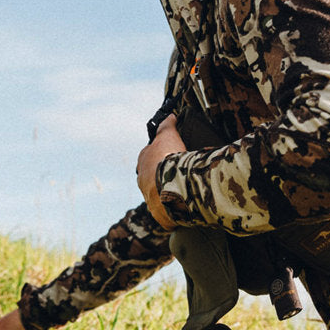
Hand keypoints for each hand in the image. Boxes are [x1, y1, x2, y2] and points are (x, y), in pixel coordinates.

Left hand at [137, 114, 186, 229]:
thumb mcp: (168, 135)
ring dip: (171, 193)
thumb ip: (167, 126)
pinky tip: (187, 207)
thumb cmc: (167, 159)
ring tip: (187, 191)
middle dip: (165, 176)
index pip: (149, 156)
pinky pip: (168, 212)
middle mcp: (142, 181)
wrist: (171, 187)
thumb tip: (170, 116)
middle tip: (181, 174)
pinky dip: (177, 210)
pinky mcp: (159, 214)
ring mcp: (149, 198)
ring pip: (159, 195)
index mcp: (143, 162)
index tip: (172, 155)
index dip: (161, 155)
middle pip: (152, 177)